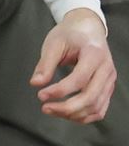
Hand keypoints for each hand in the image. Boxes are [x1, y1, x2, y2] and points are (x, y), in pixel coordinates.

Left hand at [32, 8, 114, 123]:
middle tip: (45, 108)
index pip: (79, 79)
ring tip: (51, 110)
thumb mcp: (54, 43)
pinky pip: (100, 109)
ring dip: (73, 114)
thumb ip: (45, 64)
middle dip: (66, 107)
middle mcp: (107, 69)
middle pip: (91, 97)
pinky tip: (66, 114)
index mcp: (94, 54)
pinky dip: (84, 116)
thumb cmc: (70, 34)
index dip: (60, 90)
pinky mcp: (107, 88)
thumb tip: (36, 83)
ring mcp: (110, 80)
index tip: (40, 95)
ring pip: (96, 107)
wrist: (88, 28)